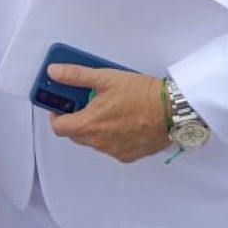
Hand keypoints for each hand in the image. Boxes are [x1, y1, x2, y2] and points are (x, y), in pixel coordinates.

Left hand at [47, 64, 171, 163]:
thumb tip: (55, 73)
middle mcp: (99, 143)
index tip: (61, 104)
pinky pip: (112, 147)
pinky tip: (124, 120)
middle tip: (87, 102)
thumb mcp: (105, 78)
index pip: (58, 127)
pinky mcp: (130, 155)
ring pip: (95, 141)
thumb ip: (76, 76)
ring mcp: (114, 151)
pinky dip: (113, 135)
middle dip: (77, 118)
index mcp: (89, 125)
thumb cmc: (142, 95)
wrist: (172, 110)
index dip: (56, 114)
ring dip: (96, 127)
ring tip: (110, 108)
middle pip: (76, 134)